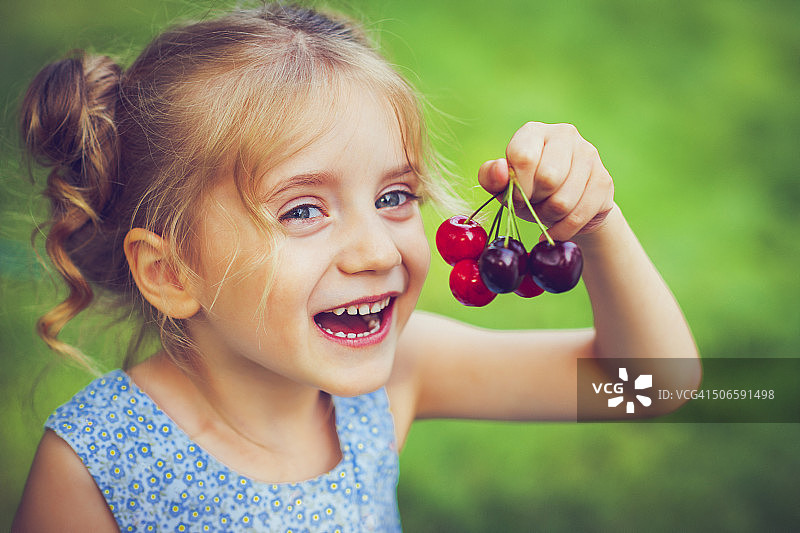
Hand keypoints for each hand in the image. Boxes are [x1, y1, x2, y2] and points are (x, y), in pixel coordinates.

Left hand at [478, 122, 614, 241]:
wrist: (564, 205)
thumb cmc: (527, 190)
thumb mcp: (503, 186)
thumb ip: (491, 177)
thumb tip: (501, 169)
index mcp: (534, 131)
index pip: (524, 157)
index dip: (518, 186)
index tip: (517, 197)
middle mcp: (565, 135)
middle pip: (548, 179)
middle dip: (535, 202)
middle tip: (534, 204)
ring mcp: (589, 155)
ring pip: (564, 201)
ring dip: (549, 216)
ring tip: (547, 211)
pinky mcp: (604, 180)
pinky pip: (580, 216)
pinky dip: (563, 230)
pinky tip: (556, 228)